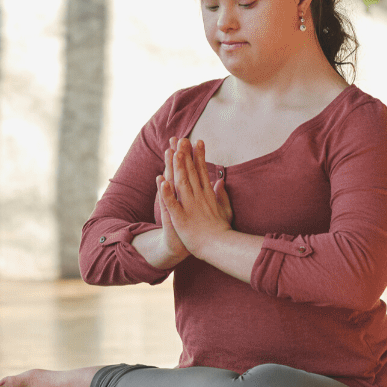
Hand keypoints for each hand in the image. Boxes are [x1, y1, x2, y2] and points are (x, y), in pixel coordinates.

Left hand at [158, 138, 233, 256]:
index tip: (196, 141)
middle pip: (191, 173)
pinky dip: (166, 193)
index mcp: (207, 195)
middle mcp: (199, 197)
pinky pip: (172, 204)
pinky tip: (161, 182)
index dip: (198, 155)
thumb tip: (220, 181)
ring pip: (182, 184)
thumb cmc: (221, 230)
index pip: (202, 171)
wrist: (219, 247)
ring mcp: (190, 207)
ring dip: (177, 168)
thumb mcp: (225, 209)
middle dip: (186, 155)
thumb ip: (222, 195)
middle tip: (182, 139)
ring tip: (173, 152)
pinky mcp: (181, 219)